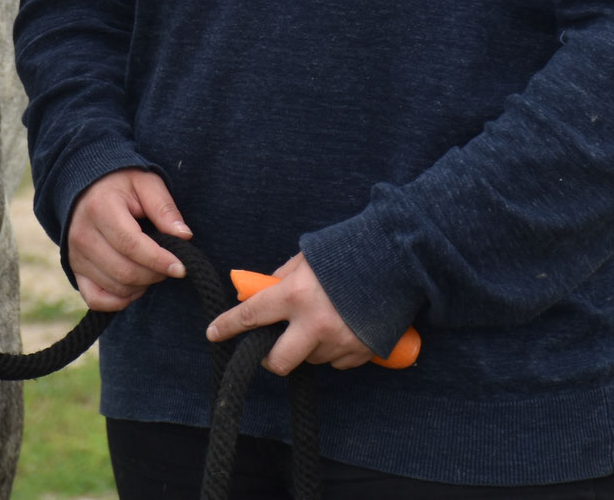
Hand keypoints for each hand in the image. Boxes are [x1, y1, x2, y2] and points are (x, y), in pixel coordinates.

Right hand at [65, 168, 192, 311]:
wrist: (86, 186)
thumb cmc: (121, 183)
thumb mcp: (146, 183)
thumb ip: (164, 208)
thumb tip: (184, 236)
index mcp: (100, 208)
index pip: (131, 245)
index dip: (159, 260)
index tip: (182, 268)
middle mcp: (83, 234)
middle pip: (124, 271)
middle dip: (154, 275)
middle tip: (170, 265)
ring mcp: (75, 255)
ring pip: (115, 287)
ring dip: (141, 286)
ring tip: (153, 270)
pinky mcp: (74, 269)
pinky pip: (96, 299)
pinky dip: (119, 301)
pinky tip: (135, 287)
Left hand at [204, 253, 372, 374]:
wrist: (400, 260)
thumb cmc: (350, 252)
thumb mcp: (308, 258)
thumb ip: (282, 278)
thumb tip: (261, 293)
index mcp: (295, 295)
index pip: (250, 316)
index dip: (227, 326)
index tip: (213, 333)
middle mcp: (314, 324)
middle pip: (277, 362)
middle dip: (269, 358)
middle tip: (272, 346)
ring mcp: (338, 342)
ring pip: (310, 359)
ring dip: (308, 346)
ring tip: (324, 319)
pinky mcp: (360, 353)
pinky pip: (336, 362)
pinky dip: (334, 350)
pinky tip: (345, 326)